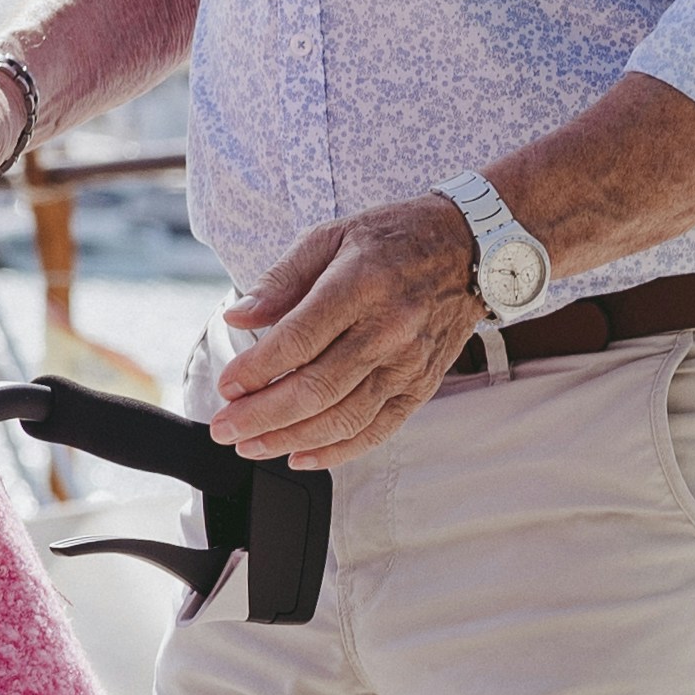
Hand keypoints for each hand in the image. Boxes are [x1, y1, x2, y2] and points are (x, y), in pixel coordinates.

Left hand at [209, 198, 481, 466]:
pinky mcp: (422, 385)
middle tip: (226, 429)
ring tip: (253, 445)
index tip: (227, 385)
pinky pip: (378, 430)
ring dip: (291, 439)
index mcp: (360, 286)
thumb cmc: (394, 240)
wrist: (468, 248)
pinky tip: (302, 456)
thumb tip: (239, 316)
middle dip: (262, 417)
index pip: (298, 341)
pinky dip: (337, 451)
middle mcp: (388, 329)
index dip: (256, 370)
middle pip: (317, 388)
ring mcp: (408, 363)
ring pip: (344, 418)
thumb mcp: (330, 237)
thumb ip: (281, 280)